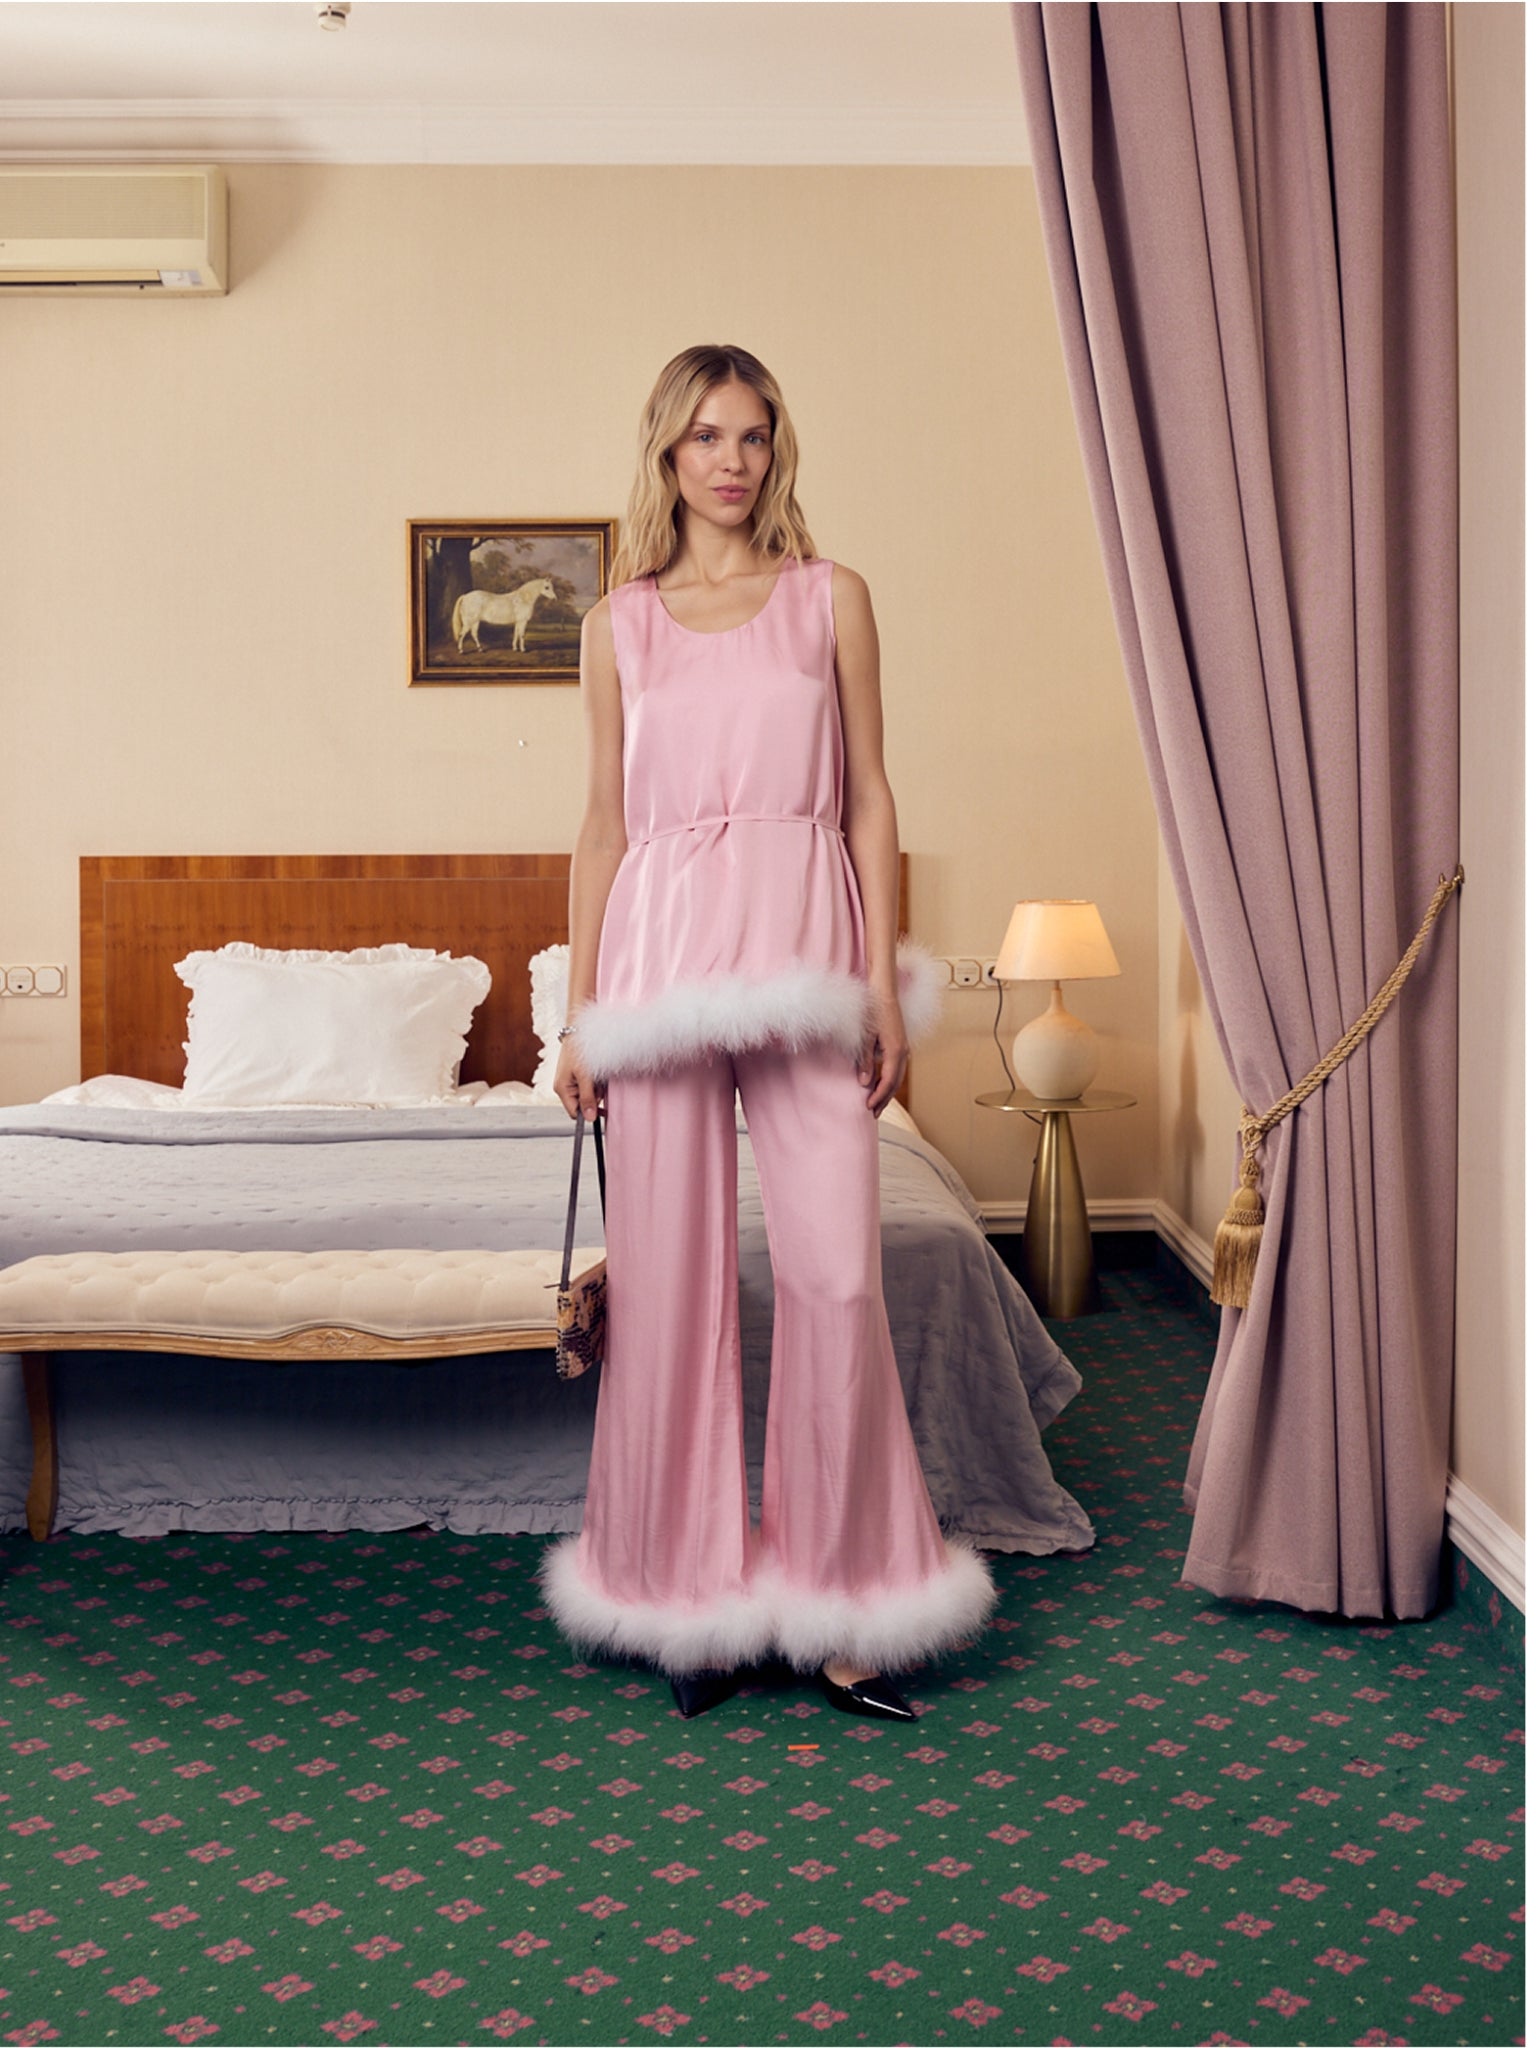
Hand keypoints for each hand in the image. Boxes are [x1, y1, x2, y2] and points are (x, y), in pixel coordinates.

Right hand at [554, 1038, 603, 1120]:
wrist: (579, 1032)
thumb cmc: (579, 1051)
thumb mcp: (585, 1077)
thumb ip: (588, 1098)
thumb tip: (589, 1118)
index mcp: (561, 1089)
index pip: (574, 1113)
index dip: (587, 1113)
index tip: (600, 1108)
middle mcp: (564, 1087)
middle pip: (582, 1105)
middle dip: (593, 1098)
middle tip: (598, 1085)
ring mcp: (570, 1082)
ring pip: (587, 1096)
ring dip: (596, 1090)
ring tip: (597, 1076)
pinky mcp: (577, 1077)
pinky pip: (588, 1087)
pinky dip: (595, 1083)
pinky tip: (596, 1075)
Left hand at [856, 995, 908, 1115]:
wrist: (884, 990)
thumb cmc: (873, 1010)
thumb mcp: (865, 1037)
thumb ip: (865, 1061)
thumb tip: (865, 1082)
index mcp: (895, 1051)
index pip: (888, 1082)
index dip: (879, 1096)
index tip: (868, 1107)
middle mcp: (903, 1052)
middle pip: (895, 1083)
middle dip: (885, 1098)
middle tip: (873, 1113)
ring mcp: (903, 1047)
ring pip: (898, 1076)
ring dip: (888, 1090)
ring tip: (877, 1102)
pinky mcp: (900, 1043)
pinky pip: (897, 1067)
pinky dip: (889, 1078)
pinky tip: (881, 1082)